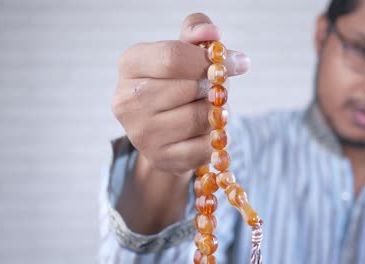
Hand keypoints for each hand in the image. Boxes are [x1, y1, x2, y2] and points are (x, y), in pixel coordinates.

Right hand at [112, 13, 250, 176]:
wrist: (168, 128)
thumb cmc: (179, 82)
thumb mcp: (186, 50)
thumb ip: (198, 31)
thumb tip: (212, 34)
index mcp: (130, 64)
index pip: (173, 57)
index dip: (210, 60)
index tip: (238, 63)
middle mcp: (126, 100)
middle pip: (189, 88)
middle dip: (214, 88)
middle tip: (218, 90)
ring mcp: (140, 133)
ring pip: (200, 118)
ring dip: (216, 113)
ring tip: (210, 109)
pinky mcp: (159, 158)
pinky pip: (204, 147)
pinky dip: (215, 138)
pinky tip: (206, 131)